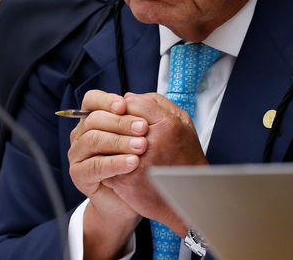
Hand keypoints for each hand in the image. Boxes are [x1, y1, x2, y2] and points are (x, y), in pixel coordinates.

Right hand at [67, 90, 148, 257]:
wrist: (128, 200)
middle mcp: (81, 134)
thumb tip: (139, 99)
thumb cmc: (135, 164)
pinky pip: (94, 165)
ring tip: (142, 146)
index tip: (124, 105)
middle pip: (94, 119)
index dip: (106, 100)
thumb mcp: (138, 136)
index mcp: (93, 119)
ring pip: (93, 140)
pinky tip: (133, 163)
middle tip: (143, 127)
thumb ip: (136, 116)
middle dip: (120, 122)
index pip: (92, 100)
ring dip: (119, 141)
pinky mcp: (79, 174)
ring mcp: (77, 154)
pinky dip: (115, 162)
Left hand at [104, 92, 207, 235]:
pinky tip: (113, 160)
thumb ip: (157, 103)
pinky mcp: (125, 181)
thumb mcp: (182, 122)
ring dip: (107, 139)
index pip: (132, 102)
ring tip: (113, 143)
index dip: (128, 106)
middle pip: (117, 119)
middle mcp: (150, 142)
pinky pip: (104, 161)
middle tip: (118, 127)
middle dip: (115, 121)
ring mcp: (136, 162)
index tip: (127, 112)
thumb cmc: (185, 156)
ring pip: (106, 139)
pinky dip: (105, 159)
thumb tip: (128, 97)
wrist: (189, 195)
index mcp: (167, 124)